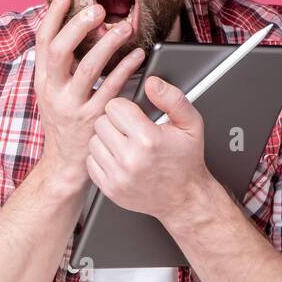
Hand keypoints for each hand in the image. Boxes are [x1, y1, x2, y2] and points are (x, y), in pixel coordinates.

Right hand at [33, 0, 147, 193]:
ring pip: (88, 68)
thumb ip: (60, 65)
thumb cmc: (64, 123)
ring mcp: (73, 106)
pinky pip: (112, 89)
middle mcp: (54, 91)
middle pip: (60, 50)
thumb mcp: (52, 92)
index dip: (53, 16)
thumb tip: (73, 27)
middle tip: (98, 8)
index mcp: (43, 80)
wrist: (65, 164)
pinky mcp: (93, 119)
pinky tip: (138, 55)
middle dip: (78, 25)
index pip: (43, 41)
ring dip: (107, 44)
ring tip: (124, 27)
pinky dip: (126, 68)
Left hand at [86, 75, 215, 223]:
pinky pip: (91, 161)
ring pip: (93, 141)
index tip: (134, 115)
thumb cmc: (186, 161)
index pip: (114, 106)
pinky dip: (102, 158)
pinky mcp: (109, 188)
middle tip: (130, 130)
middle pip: (101, 122)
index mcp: (148, 139)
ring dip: (106, 139)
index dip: (125, 107)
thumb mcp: (190, 124)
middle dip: (114, 122)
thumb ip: (173, 99)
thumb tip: (152, 83)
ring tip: (125, 144)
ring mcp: (117, 176)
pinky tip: (118, 158)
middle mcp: (130, 159)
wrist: (183, 198)